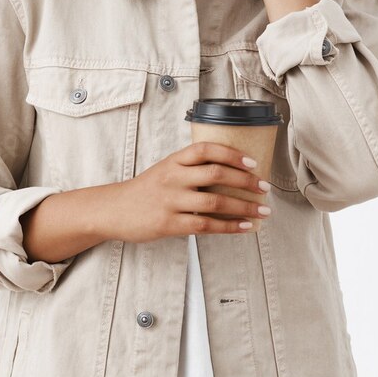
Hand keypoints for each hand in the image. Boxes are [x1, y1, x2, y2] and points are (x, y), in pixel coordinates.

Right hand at [95, 141, 270, 243]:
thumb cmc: (144, 191)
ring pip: (214, 201)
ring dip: (244, 207)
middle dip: (245, 181)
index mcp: (172, 161)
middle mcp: (172, 178)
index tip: (252, 162)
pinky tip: (244, 227)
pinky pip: (205, 225)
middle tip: (264, 187)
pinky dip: (229, 226)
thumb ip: (190, 169)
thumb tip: (229, 173)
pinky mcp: (169, 223)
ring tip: (263, 211)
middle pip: (215, 174)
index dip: (232, 153)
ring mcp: (170, 201)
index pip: (205, 149)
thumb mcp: (164, 171)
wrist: (113, 210)